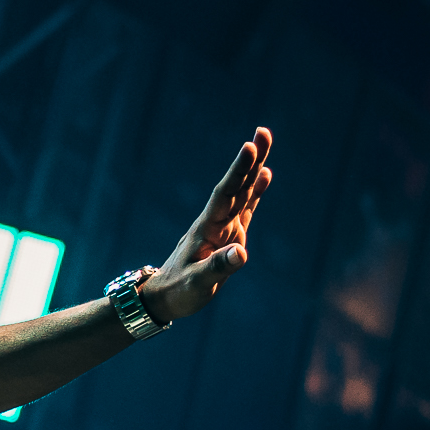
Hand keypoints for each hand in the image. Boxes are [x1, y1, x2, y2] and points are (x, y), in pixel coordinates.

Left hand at [141, 128, 272, 323]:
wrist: (165, 297)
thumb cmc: (179, 292)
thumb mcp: (197, 284)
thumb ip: (218, 268)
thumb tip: (241, 253)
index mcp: (207, 229)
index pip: (225, 195)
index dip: (238, 172)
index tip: (249, 148)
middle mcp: (216, 222)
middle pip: (236, 186)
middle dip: (250, 161)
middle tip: (263, 132)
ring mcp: (223, 227)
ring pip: (242, 193)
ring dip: (254, 169)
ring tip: (264, 141)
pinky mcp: (228, 235)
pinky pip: (245, 209)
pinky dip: (255, 192)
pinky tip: (264, 175)